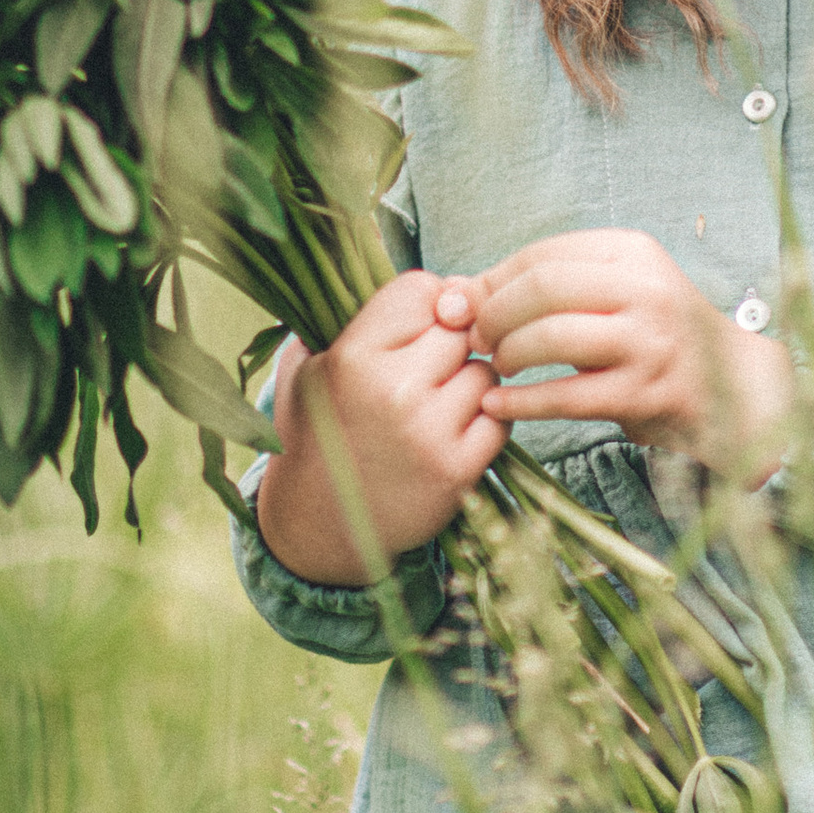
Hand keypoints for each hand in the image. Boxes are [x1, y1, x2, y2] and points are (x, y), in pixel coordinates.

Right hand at [251, 272, 502, 585]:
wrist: (318, 524)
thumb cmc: (318, 431)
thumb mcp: (313, 361)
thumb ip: (370, 315)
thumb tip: (456, 289)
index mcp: (352, 356)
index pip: (421, 289)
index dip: (423, 305)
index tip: (408, 332)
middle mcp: (394, 391)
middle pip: (459, 329)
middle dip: (446, 346)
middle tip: (418, 375)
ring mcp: (429, 433)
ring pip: (484, 372)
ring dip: (467, 383)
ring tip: (432, 406)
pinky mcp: (457, 470)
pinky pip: (500, 417)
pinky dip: (484, 421)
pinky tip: (450, 432)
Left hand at [462, 230, 792, 485]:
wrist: (733, 389)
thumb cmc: (654, 337)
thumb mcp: (611, 295)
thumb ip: (543, 289)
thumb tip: (455, 292)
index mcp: (634, 252)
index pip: (543, 254)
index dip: (494, 280)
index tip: (469, 305)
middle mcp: (647, 289)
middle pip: (544, 287)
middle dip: (495, 314)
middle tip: (475, 339)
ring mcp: (650, 342)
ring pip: (553, 337)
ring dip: (508, 354)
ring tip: (496, 367)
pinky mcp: (646, 393)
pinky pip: (565, 396)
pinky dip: (521, 402)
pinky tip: (498, 405)